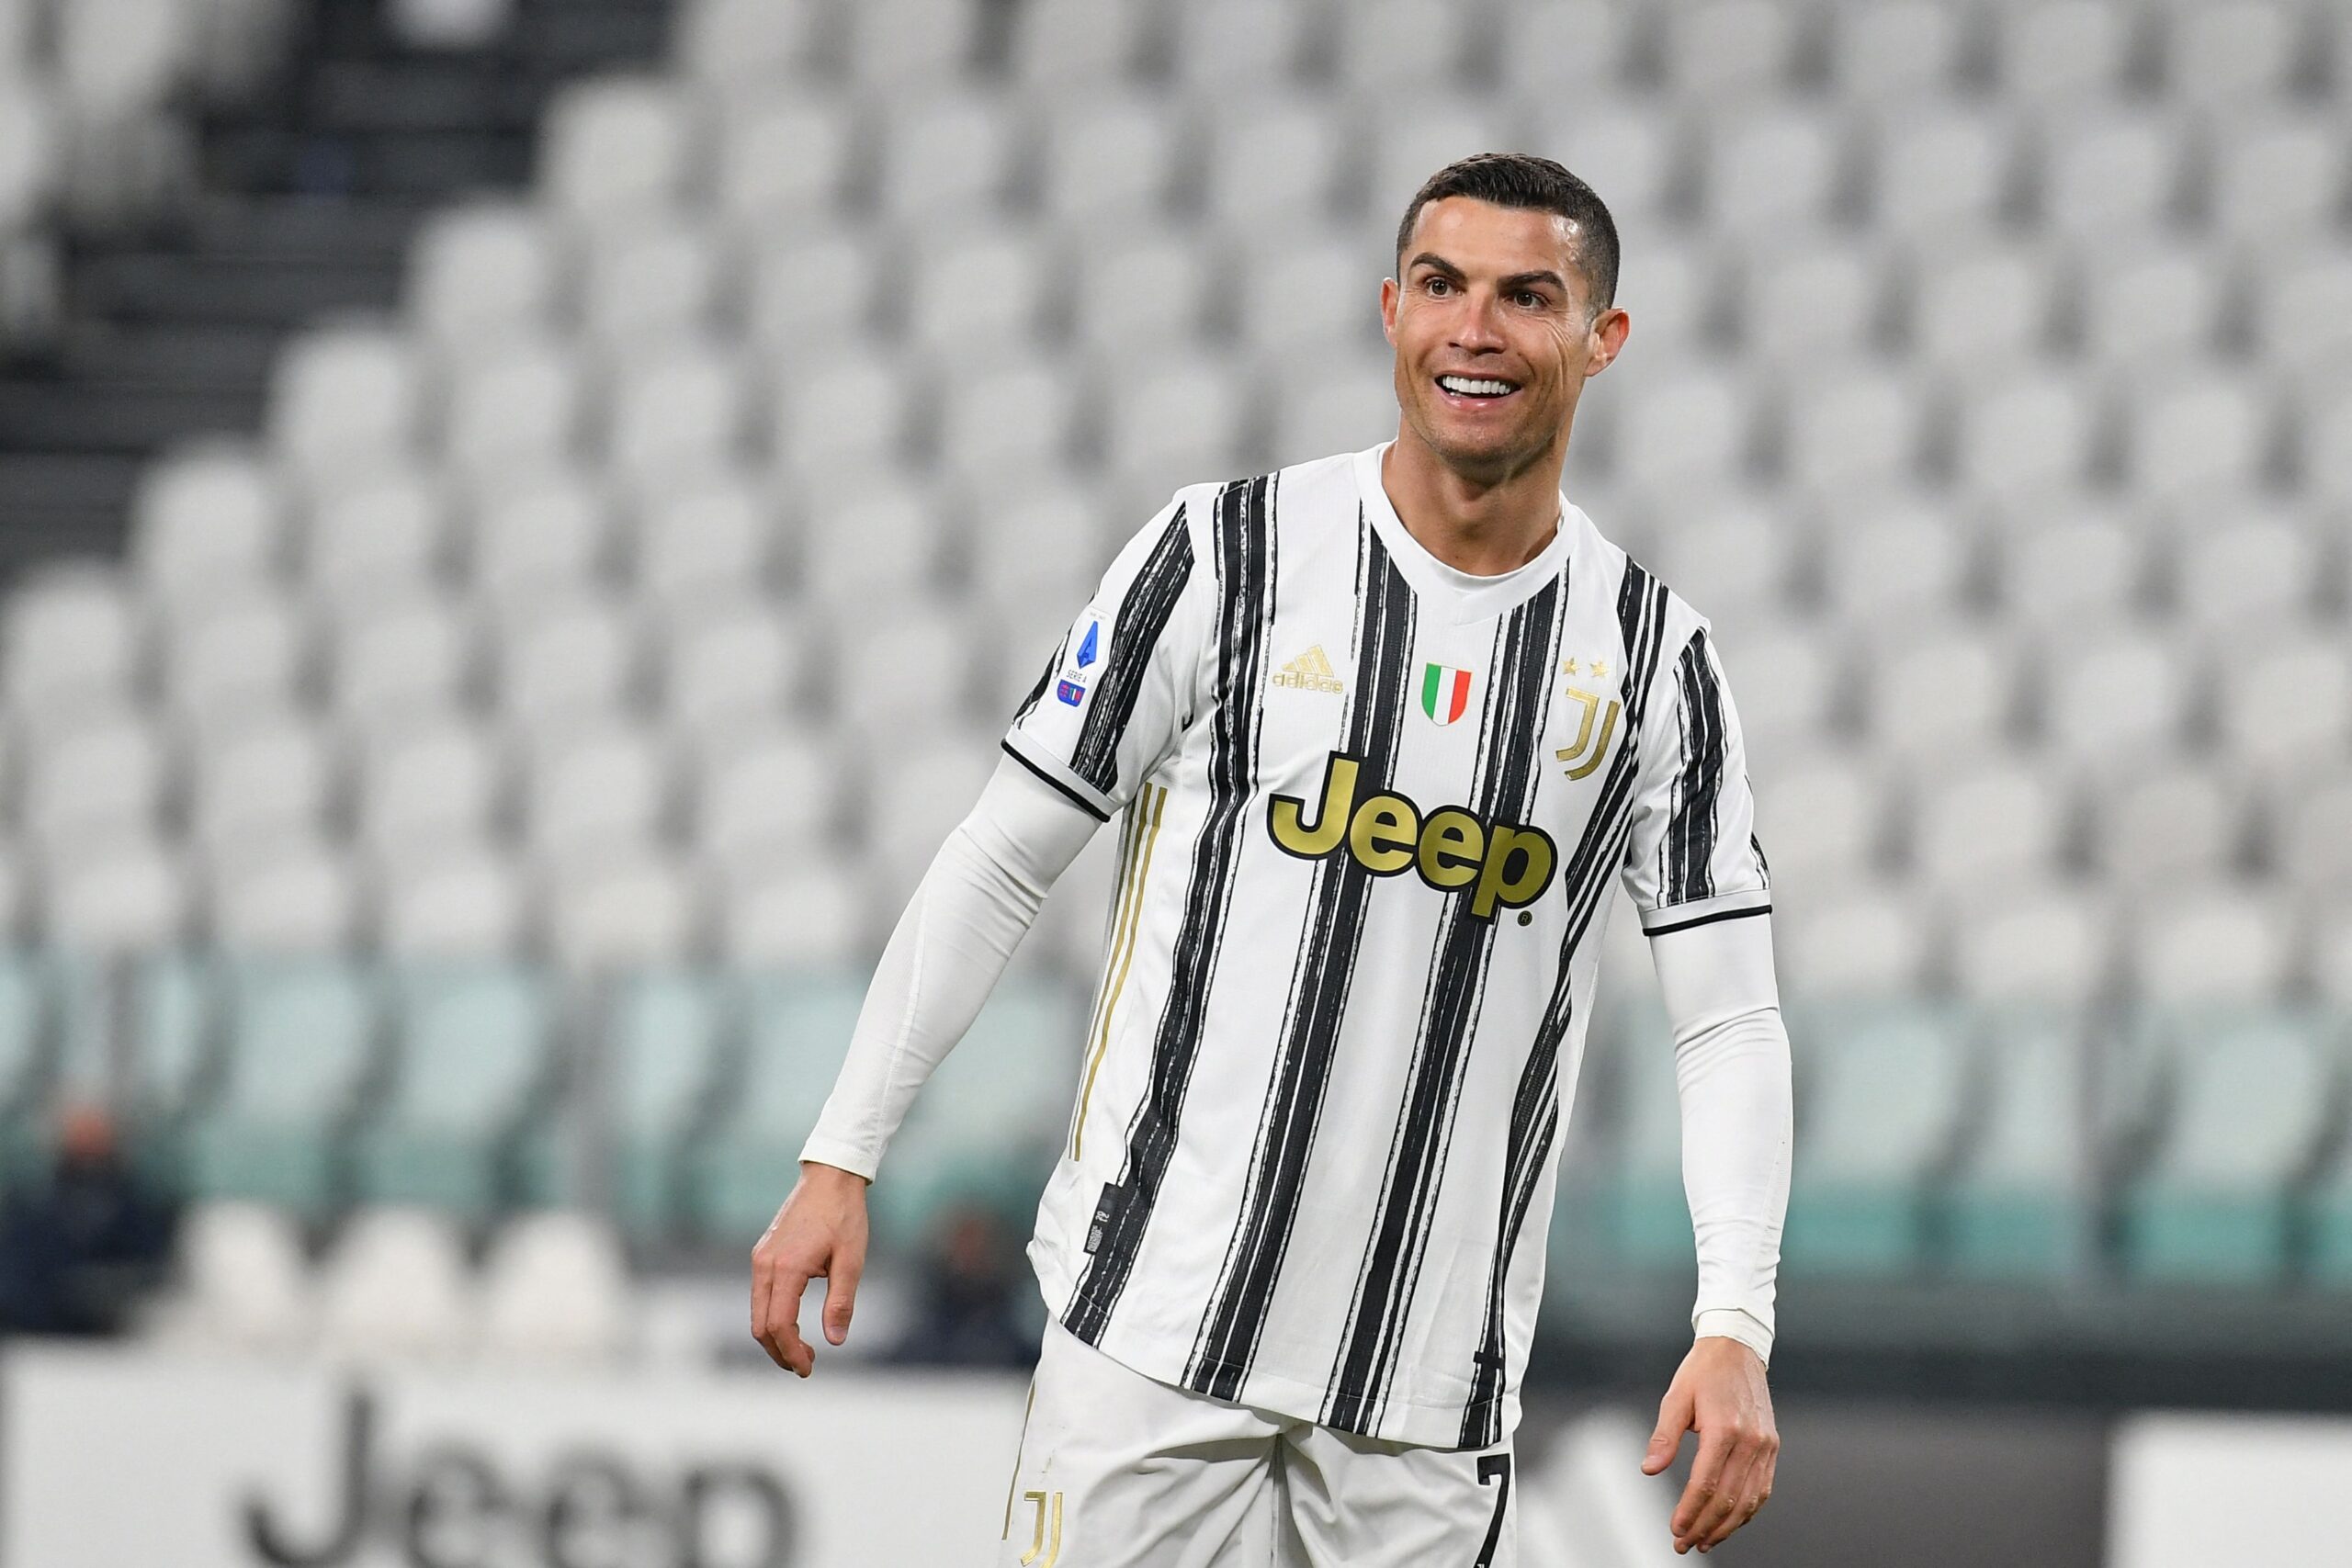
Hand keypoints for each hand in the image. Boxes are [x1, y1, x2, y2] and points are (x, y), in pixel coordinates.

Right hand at [750, 1161, 869, 1376]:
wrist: (830, 1177)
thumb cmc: (844, 1216)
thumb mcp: (852, 1260)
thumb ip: (842, 1302)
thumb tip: (835, 1341)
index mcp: (786, 1268)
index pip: (779, 1326)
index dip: (791, 1353)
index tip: (809, 1369)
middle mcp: (765, 1264)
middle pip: (760, 1325)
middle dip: (779, 1352)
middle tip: (806, 1367)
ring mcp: (761, 1258)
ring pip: (757, 1312)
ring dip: (775, 1337)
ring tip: (803, 1350)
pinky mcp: (763, 1253)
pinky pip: (761, 1295)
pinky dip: (773, 1317)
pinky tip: (794, 1323)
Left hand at [1641, 1336, 1778, 1553]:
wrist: (1737, 1348)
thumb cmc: (1703, 1371)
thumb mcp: (1676, 1398)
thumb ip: (1664, 1436)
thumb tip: (1649, 1469)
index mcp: (1724, 1428)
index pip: (1706, 1483)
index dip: (1690, 1511)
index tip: (1675, 1529)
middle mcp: (1751, 1441)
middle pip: (1729, 1498)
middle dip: (1705, 1527)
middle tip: (1685, 1543)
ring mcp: (1766, 1445)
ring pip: (1750, 1500)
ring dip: (1727, 1526)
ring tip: (1705, 1541)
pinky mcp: (1772, 1447)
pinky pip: (1763, 1489)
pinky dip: (1747, 1511)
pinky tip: (1730, 1522)